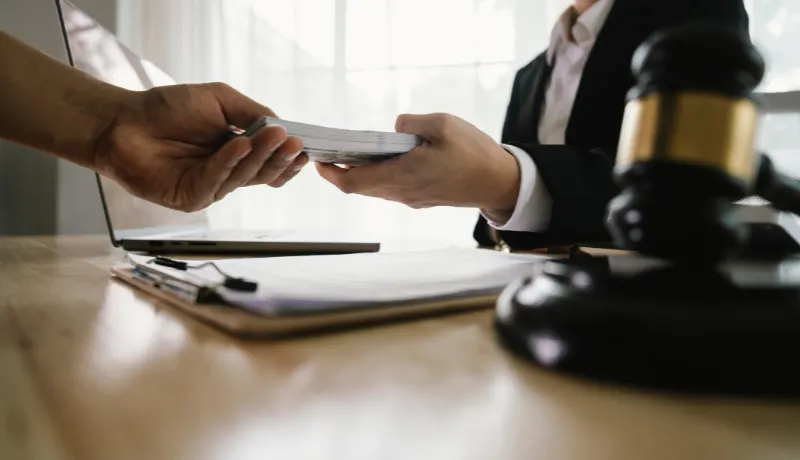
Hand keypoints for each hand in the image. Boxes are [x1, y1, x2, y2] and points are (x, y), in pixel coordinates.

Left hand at [94, 83, 307, 211]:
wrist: (124, 120)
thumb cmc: (168, 108)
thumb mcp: (220, 100)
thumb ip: (252, 113)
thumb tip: (282, 126)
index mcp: (236, 152)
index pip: (269, 162)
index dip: (286, 158)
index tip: (303, 146)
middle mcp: (227, 172)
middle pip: (262, 172)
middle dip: (280, 157)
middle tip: (295, 143)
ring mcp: (210, 187)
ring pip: (243, 177)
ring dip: (259, 156)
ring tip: (274, 137)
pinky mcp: (191, 197)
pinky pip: (216, 181)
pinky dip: (228, 162)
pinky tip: (239, 144)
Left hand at [315, 113, 520, 212]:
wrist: (499, 182)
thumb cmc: (474, 152)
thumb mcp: (443, 124)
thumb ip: (410, 123)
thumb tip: (394, 127)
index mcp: (403, 175)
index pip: (353, 182)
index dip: (330, 173)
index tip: (318, 159)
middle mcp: (402, 192)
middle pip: (359, 188)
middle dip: (339, 172)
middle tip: (327, 153)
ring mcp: (412, 198)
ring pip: (374, 190)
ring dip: (358, 175)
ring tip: (348, 154)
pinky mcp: (421, 199)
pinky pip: (390, 189)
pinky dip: (376, 176)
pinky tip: (378, 160)